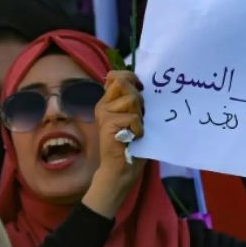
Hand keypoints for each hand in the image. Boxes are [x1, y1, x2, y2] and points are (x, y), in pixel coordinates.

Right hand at [83, 71, 145, 217]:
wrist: (120, 170)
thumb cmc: (130, 146)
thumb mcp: (133, 118)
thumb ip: (133, 102)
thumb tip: (142, 85)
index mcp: (108, 102)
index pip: (115, 76)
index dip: (130, 77)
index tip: (140, 89)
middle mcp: (103, 105)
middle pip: (123, 83)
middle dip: (137, 97)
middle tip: (138, 116)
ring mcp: (104, 113)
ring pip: (132, 100)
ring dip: (140, 115)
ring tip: (135, 130)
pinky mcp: (108, 123)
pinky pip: (133, 117)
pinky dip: (139, 128)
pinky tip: (134, 138)